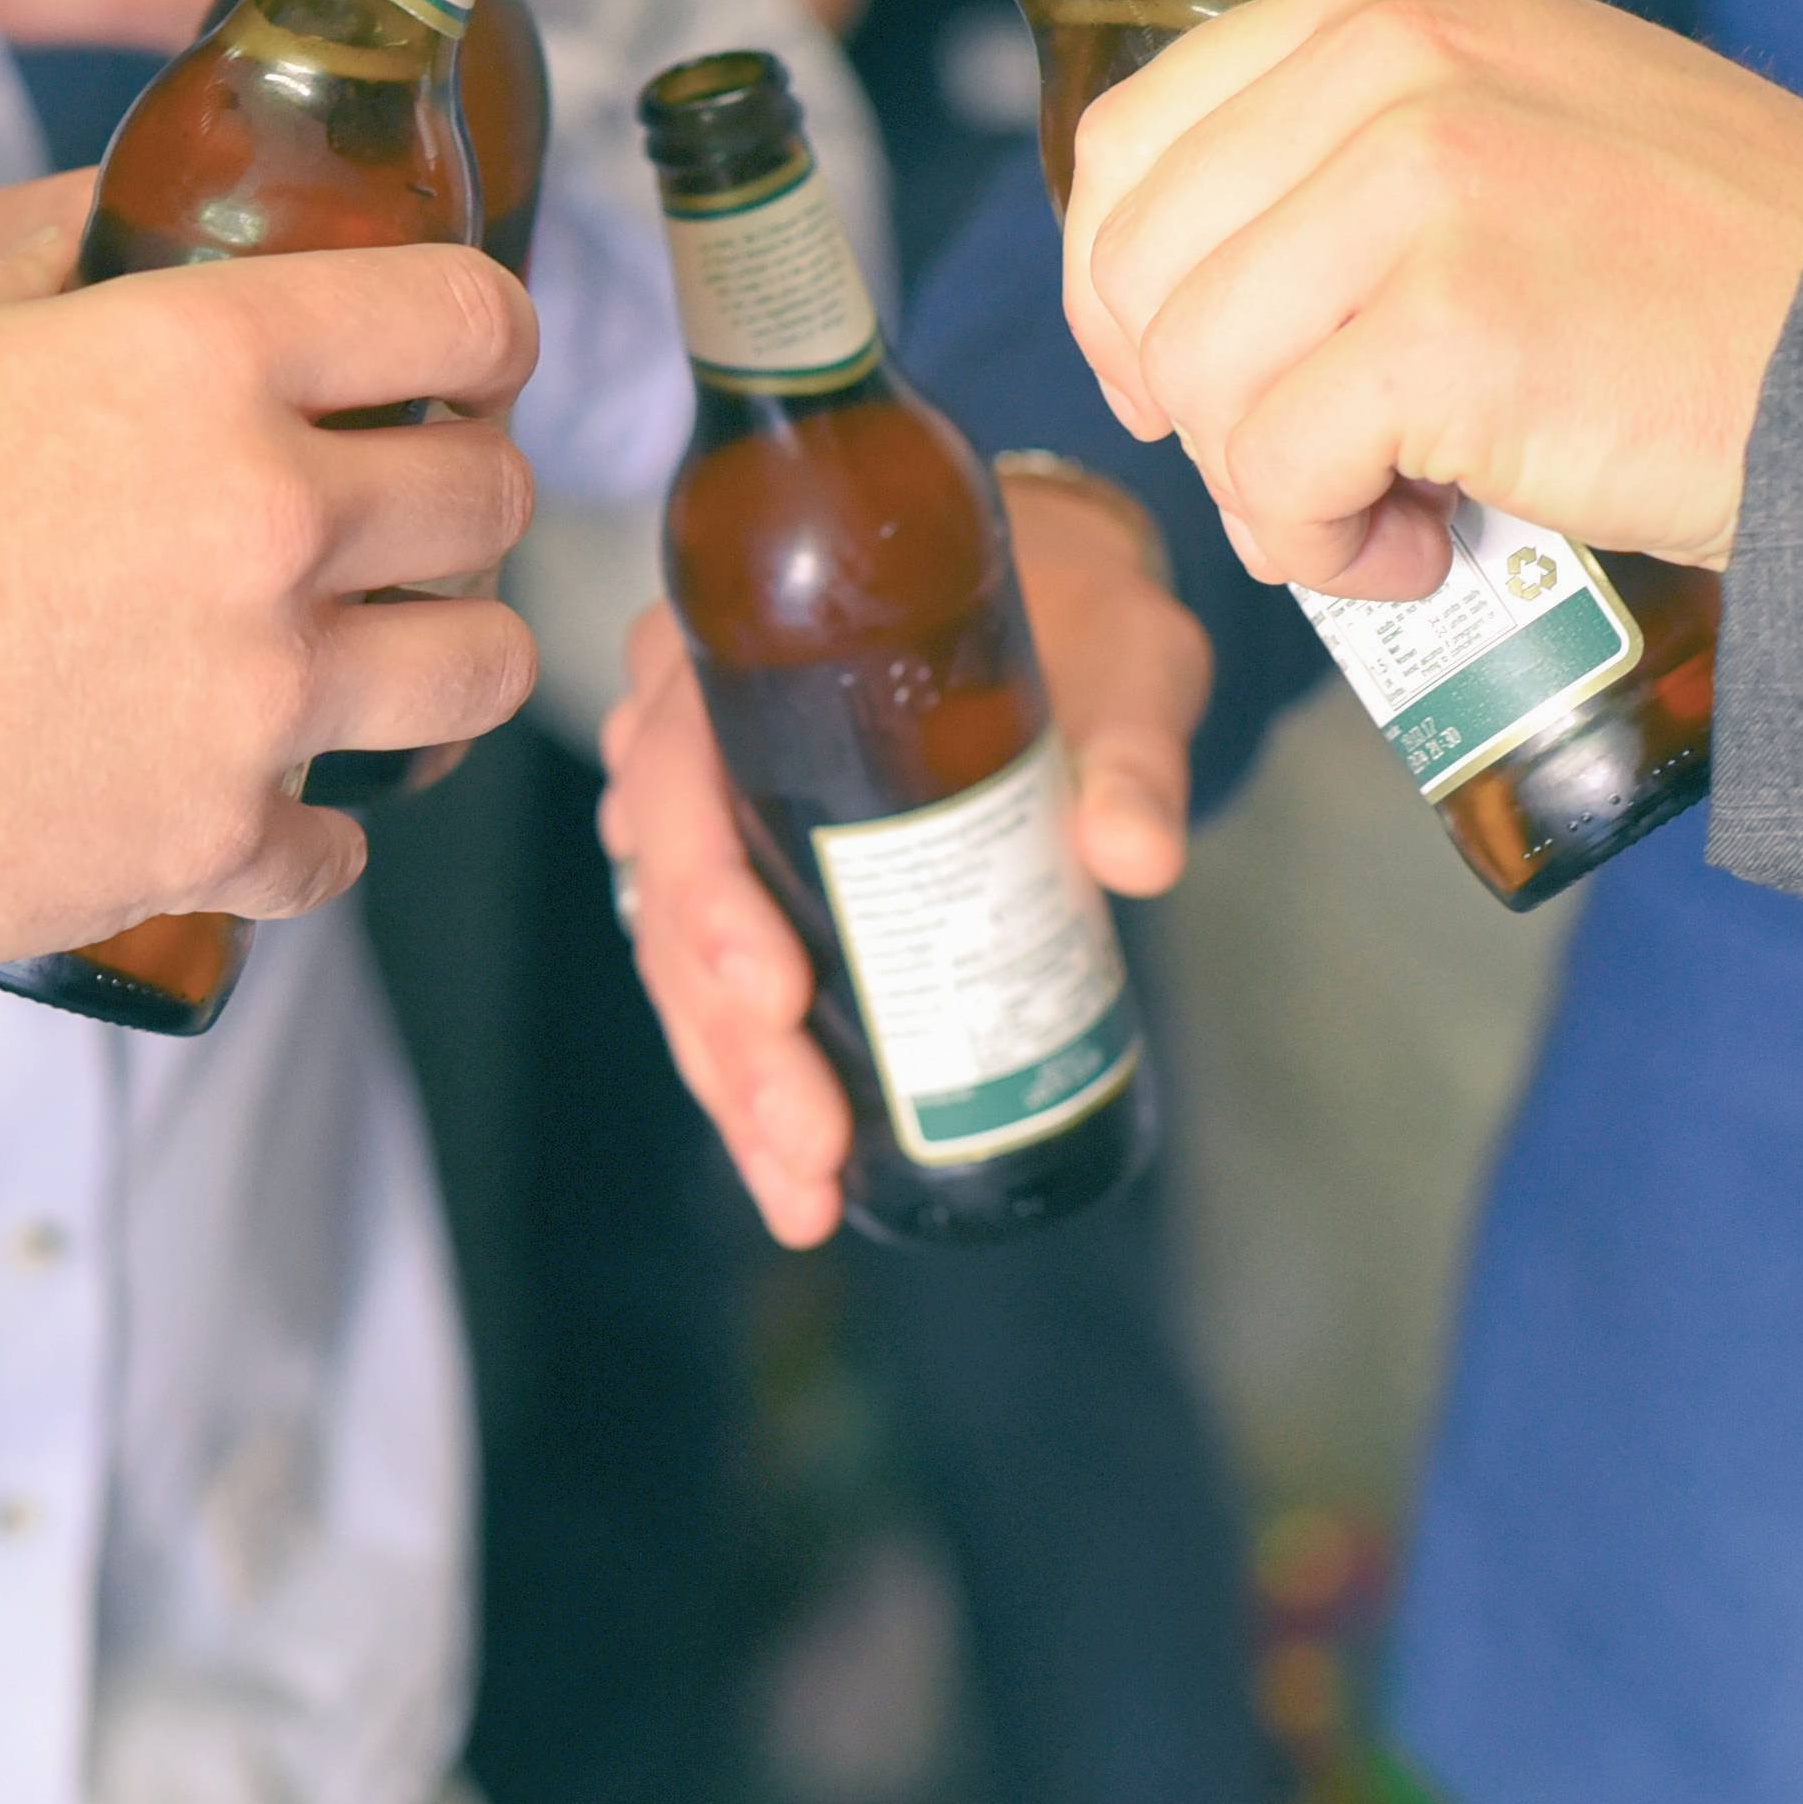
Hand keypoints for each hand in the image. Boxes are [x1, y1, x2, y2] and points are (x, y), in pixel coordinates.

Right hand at [0, 175, 538, 963]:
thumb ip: (50, 242)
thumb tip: (124, 206)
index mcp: (207, 361)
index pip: (464, 314)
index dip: (486, 332)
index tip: (467, 360)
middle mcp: (270, 521)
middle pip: (492, 499)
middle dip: (466, 494)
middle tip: (410, 512)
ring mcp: (260, 693)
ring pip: (481, 669)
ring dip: (448, 653)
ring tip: (388, 657)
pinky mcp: (217, 836)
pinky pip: (341, 843)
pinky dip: (312, 828)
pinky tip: (265, 800)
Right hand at [600, 460, 1208, 1245]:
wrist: (1071, 611)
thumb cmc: (1083, 615)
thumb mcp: (1126, 659)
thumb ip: (1133, 746)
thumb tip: (1136, 858)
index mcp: (750, 649)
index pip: (679, 775)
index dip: (709, 895)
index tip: (775, 990)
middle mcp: (695, 728)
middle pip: (666, 899)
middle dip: (730, 1041)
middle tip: (809, 1139)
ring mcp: (709, 810)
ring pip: (677, 965)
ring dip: (733, 1087)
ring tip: (804, 1192)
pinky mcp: (748, 878)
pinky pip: (715, 987)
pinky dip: (750, 1083)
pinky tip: (796, 1174)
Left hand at [1062, 0, 1802, 592]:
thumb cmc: (1713, 277)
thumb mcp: (1525, 118)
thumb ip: (1357, 148)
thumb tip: (1171, 282)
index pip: (1131, 145)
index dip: (1132, 299)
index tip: (1208, 384)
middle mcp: (1392, 56)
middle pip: (1140, 275)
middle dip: (1204, 410)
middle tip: (1323, 468)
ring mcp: (1418, 181)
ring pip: (1197, 382)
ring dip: (1277, 490)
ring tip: (1403, 506)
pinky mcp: (1446, 326)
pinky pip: (1275, 476)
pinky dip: (1332, 548)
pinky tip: (1431, 544)